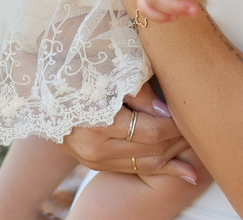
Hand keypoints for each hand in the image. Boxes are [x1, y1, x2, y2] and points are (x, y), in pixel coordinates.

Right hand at [58, 82, 197, 181]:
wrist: (41, 86)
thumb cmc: (79, 69)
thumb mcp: (109, 73)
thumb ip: (139, 91)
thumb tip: (166, 111)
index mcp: (99, 123)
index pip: (151, 131)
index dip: (175, 124)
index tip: (191, 113)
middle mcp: (95, 148)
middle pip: (151, 150)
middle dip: (179, 141)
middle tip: (201, 129)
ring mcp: (94, 160)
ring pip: (145, 165)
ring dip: (174, 156)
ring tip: (197, 149)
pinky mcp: (95, 164)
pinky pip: (134, 169)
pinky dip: (162, 170)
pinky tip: (187, 175)